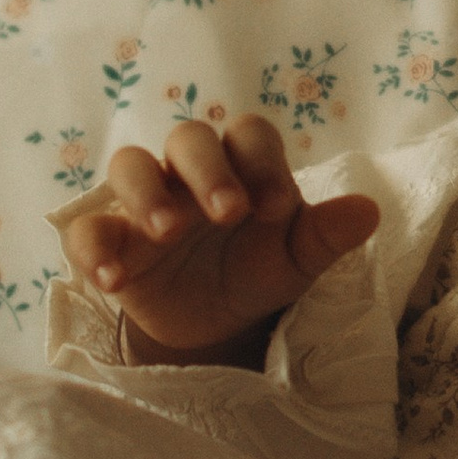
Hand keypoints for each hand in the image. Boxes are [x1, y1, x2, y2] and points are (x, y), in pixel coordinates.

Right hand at [62, 113, 379, 365]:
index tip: (276, 210)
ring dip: (145, 193)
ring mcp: (144, 201)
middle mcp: (189, 171)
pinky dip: (94, 249)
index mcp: (241, 164)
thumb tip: (369, 211)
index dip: (262, 163)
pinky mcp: (111, 239)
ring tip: (165, 233)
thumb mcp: (296, 260)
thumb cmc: (258, 270)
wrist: (216, 323)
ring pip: (130, 166)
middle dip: (206, 170)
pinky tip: (113, 280)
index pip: (248, 135)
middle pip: (187, 138)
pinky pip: (88, 229)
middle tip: (227, 213)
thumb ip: (326, 235)